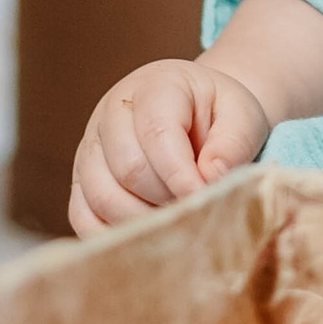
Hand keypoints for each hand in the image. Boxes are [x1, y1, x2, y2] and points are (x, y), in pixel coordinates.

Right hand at [70, 58, 271, 235]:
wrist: (197, 116)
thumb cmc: (219, 115)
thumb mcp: (242, 114)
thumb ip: (232, 143)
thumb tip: (211, 178)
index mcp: (154, 87)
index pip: (156, 133)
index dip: (182, 175)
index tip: (206, 198)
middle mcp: (111, 113)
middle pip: (128, 170)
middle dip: (167, 199)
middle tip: (196, 210)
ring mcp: (90, 148)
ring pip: (102, 198)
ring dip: (143, 221)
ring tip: (176, 220)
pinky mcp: (81, 181)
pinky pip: (83, 218)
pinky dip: (114, 236)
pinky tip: (147, 236)